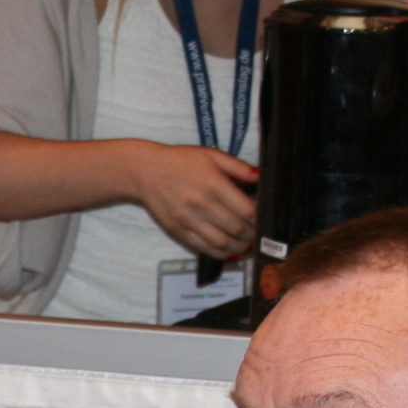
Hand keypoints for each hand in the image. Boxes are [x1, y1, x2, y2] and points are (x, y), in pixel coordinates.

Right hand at [130, 141, 258, 258]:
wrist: (145, 171)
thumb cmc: (179, 161)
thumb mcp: (211, 154)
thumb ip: (238, 167)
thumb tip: (260, 177)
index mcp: (213, 183)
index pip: (246, 210)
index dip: (260, 218)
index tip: (263, 218)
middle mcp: (201, 204)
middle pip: (237, 229)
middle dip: (253, 234)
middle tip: (259, 234)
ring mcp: (188, 220)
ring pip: (222, 243)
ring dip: (240, 247)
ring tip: (247, 245)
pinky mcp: (178, 231)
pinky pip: (204, 248)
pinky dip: (220, 253)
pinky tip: (229, 250)